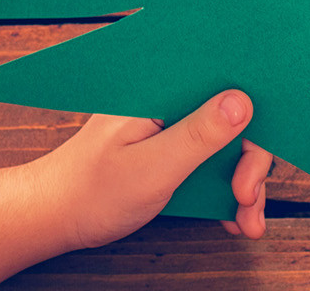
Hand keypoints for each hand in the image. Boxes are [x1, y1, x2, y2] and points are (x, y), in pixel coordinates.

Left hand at [28, 90, 271, 249]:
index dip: (252, 121)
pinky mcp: (169, 148)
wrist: (55, 216)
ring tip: (247, 221)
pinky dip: (224, 190)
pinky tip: (233, 217)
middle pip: (232, 120)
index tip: (254, 162)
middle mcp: (168, 100)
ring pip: (225, 145)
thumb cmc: (91, 191)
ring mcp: (169, 125)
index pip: (223, 87)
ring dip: (243, 184)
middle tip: (246, 199)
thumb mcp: (153, 167)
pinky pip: (208, 162)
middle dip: (250, 164)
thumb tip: (243, 101)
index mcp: (159, 89)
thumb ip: (198, 135)